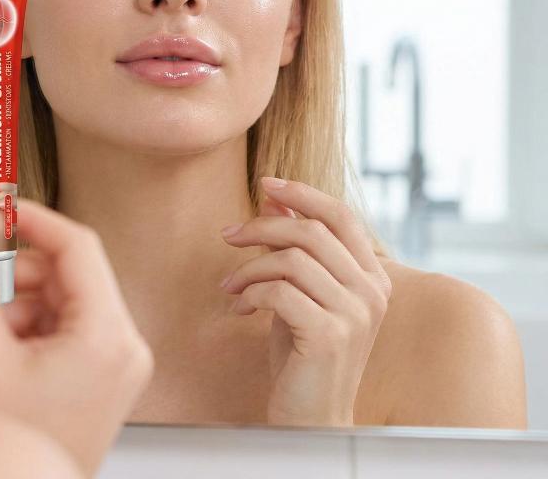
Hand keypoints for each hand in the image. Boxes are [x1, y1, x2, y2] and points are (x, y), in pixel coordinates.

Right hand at [0, 199, 153, 477]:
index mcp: (108, 337)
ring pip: (59, 301)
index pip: (77, 247)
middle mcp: (125, 346)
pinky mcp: (103, 375)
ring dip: (9, 306)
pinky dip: (23, 328)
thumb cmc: (8, 445)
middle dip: (9, 275)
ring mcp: (118, 363)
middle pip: (65, 275)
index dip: (33, 220)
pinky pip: (63, 328)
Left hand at [220, 177, 391, 425]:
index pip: (342, 215)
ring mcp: (355, 314)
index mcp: (373, 276)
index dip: (302, 193)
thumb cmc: (303, 352)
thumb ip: (293, 245)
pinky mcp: (330, 335)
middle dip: (261, 227)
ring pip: (291, 259)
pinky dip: (250, 293)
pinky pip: (278, 291)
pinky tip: (240, 308)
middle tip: (228, 235)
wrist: (311, 417)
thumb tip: (272, 197)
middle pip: (311, 231)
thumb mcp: (298, 290)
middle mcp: (372, 292)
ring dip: (249, 266)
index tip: (265, 183)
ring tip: (230, 285)